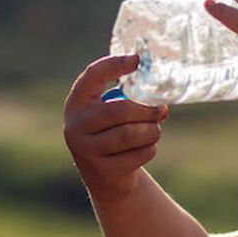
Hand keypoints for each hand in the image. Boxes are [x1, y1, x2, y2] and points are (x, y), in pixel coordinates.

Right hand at [63, 54, 168, 201]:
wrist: (106, 177)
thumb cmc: (114, 133)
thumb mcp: (114, 114)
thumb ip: (131, 101)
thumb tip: (162, 102)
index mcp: (77, 102)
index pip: (93, 76)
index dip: (114, 65)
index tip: (137, 59)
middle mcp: (75, 125)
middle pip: (118, 110)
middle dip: (146, 110)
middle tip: (162, 110)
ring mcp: (85, 150)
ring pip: (129, 134)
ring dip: (151, 131)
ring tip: (155, 130)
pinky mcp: (100, 171)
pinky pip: (136, 155)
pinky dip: (149, 149)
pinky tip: (146, 148)